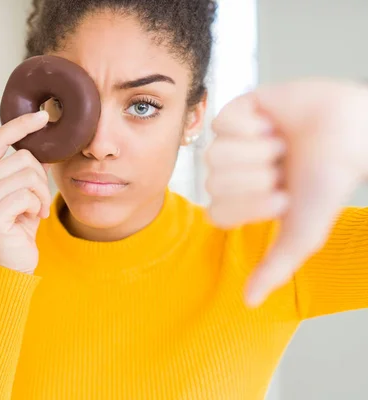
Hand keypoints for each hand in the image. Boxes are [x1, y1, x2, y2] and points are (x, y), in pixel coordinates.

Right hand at [0, 110, 51, 273]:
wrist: (14, 264)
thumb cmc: (19, 225)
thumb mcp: (25, 191)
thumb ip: (29, 167)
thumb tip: (45, 140)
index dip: (21, 124)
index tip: (44, 116)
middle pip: (23, 158)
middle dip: (40, 179)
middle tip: (38, 200)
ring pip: (27, 176)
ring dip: (41, 195)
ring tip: (35, 210)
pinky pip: (26, 196)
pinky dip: (37, 206)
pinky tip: (32, 219)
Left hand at [206, 78, 367, 305]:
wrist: (352, 130)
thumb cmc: (329, 181)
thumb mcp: (303, 231)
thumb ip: (275, 267)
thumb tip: (249, 302)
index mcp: (243, 200)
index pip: (217, 212)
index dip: (249, 205)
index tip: (283, 198)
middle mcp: (233, 173)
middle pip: (214, 182)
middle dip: (257, 176)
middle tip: (284, 168)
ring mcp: (232, 142)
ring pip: (216, 154)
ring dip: (258, 151)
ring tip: (282, 145)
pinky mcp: (236, 112)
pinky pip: (222, 123)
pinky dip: (253, 126)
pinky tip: (273, 123)